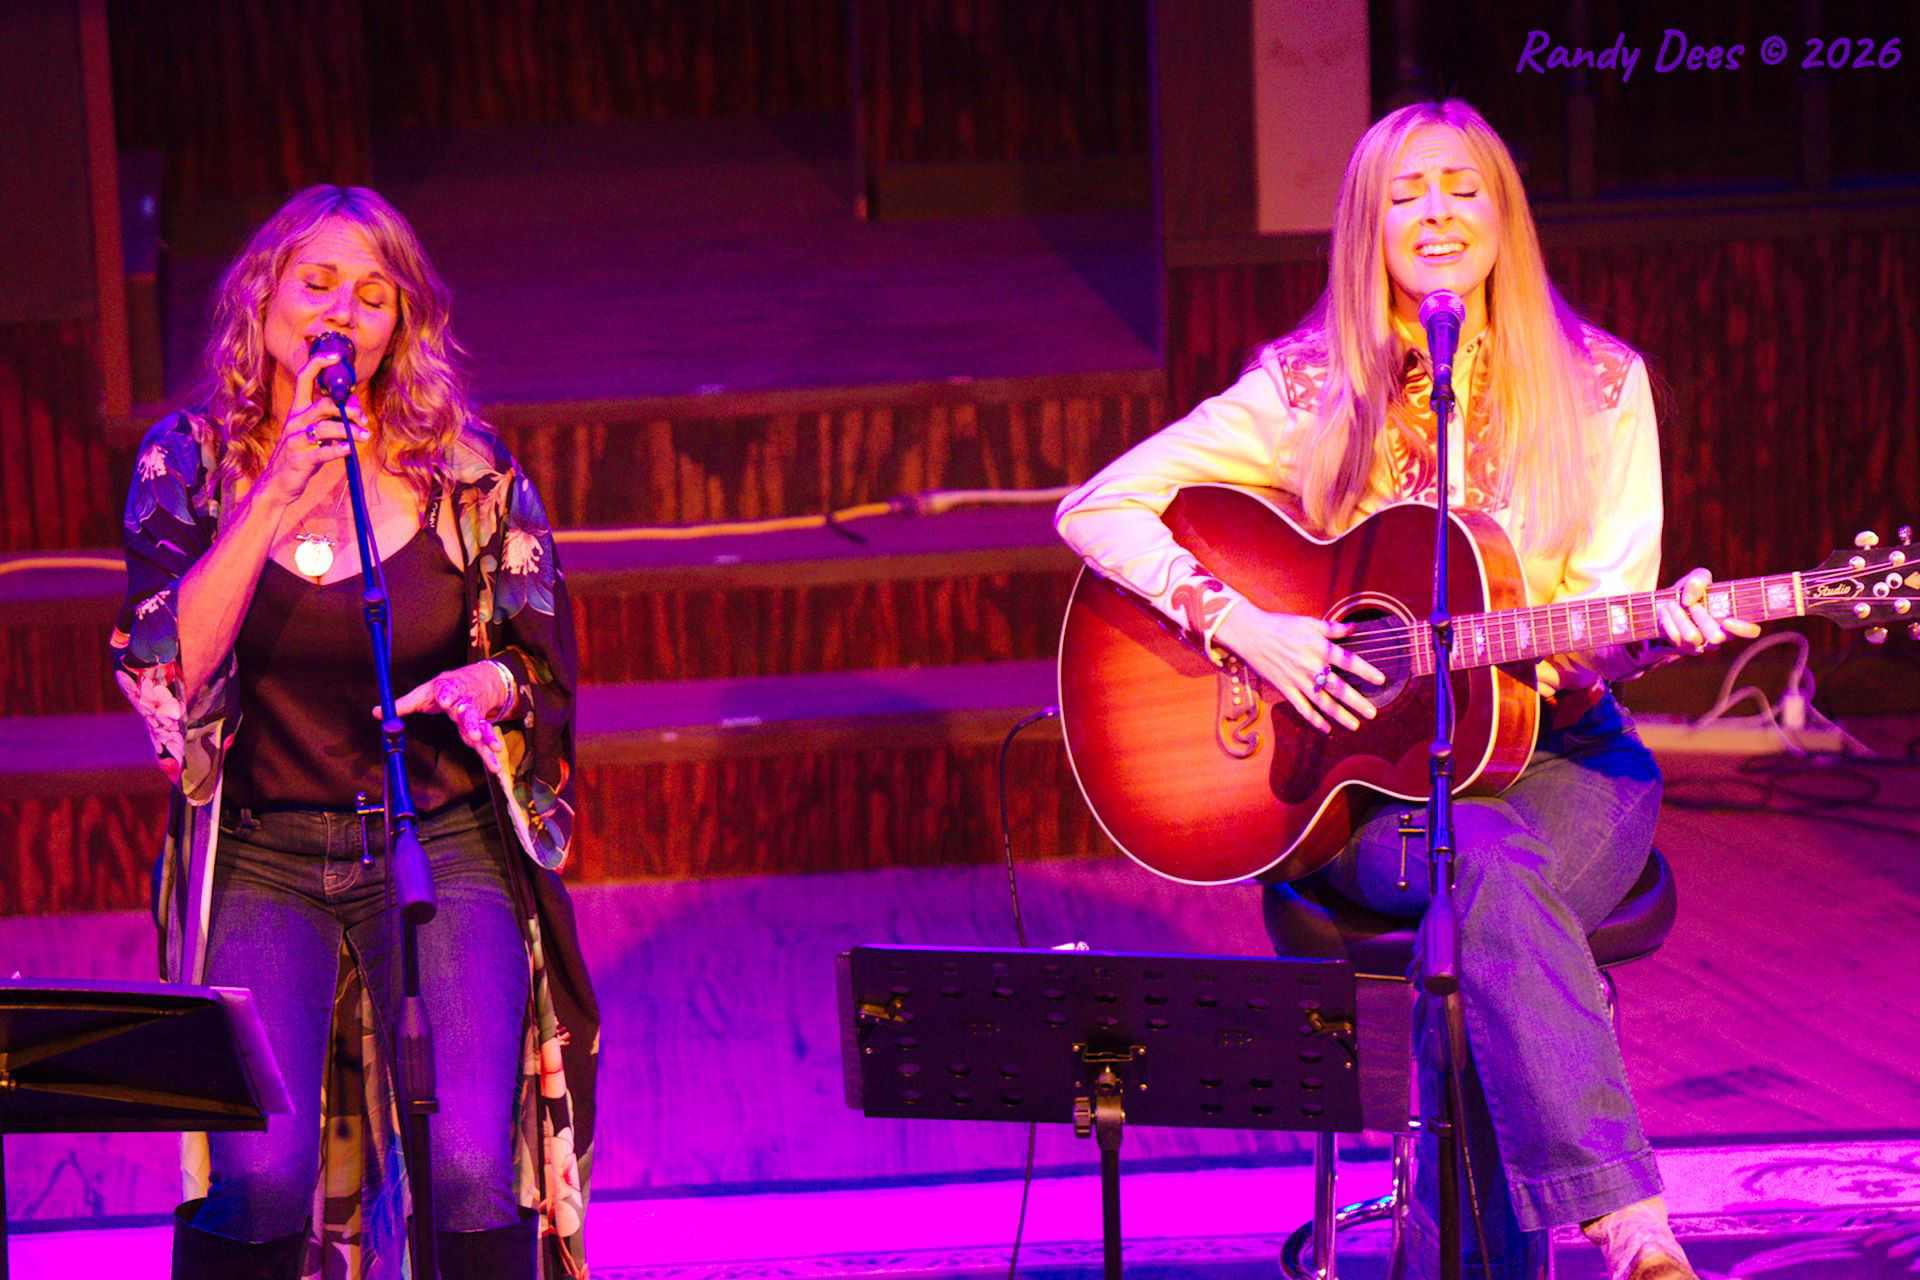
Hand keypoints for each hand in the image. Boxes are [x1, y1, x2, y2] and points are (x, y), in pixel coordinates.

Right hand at [258, 348, 369, 509]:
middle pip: (323, 405)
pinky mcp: (299, 459)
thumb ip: (331, 418)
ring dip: (350, 431)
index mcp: (297, 410)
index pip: (304, 378)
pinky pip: (322, 452)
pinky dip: (339, 449)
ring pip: (326, 428)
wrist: (279, 483)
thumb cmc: (301, 454)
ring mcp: (295, 440)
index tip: (336, 356)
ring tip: (365, 436)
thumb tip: (354, 407)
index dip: (319, 364)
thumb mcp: (313, 433)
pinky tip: (350, 449)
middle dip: (348, 409)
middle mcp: (294, 421)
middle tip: (364, 418)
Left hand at [382, 662, 510, 771]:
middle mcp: (464, 704)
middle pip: (469, 713)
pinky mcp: (481, 729)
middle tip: (473, 735)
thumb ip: (403, 704)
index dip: (445, 695)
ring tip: (494, 749)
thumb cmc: (444, 689)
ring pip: (483, 727)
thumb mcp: (424, 692)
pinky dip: (491, 755)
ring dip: (488, 738)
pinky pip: (486, 742)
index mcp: (449, 690)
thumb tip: (377, 712)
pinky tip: (495, 768)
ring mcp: (476, 717)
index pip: (447, 691)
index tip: (444, 702)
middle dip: (472, 724)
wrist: (477, 680)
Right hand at [1214, 606, 1386, 732]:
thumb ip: (1333, 628)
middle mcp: (1310, 666)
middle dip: (1357, 702)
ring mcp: (1297, 680)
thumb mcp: (1308, 622)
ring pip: (1322, 702)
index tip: (1381, 680)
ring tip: (1355, 725)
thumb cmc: (1281, 626)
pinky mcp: (1284, 688)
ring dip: (1340, 715)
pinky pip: (1302, 708)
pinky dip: (1314, 719)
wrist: (1250, 634)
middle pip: (1339, 687)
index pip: (1348, 661)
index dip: (1365, 671)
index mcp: (1319, 647)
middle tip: (1372, 713)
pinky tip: (1326, 728)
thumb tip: (1354, 628)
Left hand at [1656, 567, 1761, 655]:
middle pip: (1717, 636)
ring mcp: (1702, 644)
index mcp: (1733, 617)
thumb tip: (1691, 598)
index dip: (1743, 629)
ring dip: (1681, 618)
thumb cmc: (1689, 592)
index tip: (1727, 621)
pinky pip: (1677, 638)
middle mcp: (1720, 634)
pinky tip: (1665, 611)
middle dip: (1701, 617)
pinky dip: (1668, 621)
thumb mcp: (1696, 579)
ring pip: (1693, 638)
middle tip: (1691, 604)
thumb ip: (1699, 578)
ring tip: (1672, 604)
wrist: (1664, 604)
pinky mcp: (1683, 647)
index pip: (1751, 631)